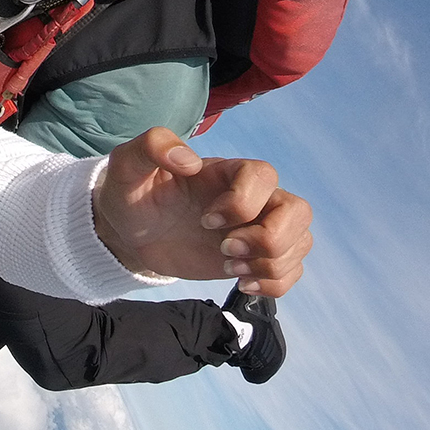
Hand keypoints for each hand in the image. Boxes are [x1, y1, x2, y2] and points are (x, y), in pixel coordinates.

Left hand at [92, 128, 311, 296]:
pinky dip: (275, 283)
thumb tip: (188, 161)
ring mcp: (256, 229)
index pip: (264, 175)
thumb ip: (152, 146)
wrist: (130, 233)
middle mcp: (251, 198)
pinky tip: (242, 283)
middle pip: (298, 210)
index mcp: (226, 172)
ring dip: (271, 264)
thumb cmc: (132, 194)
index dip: (242, 202)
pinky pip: (292, 269)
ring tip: (229, 270)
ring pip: (301, 240)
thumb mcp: (127, 164)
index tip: (205, 219)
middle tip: (225, 251)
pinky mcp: (255, 258)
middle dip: (268, 239)